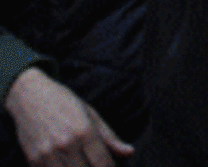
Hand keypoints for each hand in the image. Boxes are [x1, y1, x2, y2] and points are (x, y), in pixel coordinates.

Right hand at [5, 67, 132, 165]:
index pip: (102, 163)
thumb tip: (129, 153)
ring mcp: (47, 154)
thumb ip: (110, 137)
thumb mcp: (91, 115)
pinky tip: (68, 165)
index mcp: (85, 132)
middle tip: (97, 165)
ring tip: (83, 164)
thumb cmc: (64, 103)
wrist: (29, 96)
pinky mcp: (33, 160)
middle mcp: (67, 145)